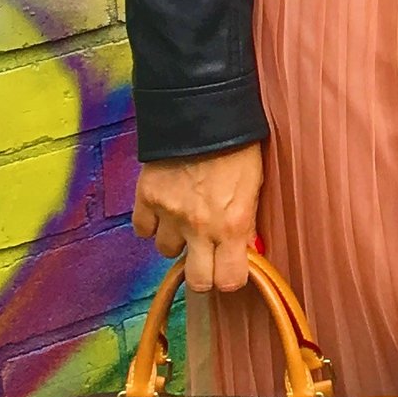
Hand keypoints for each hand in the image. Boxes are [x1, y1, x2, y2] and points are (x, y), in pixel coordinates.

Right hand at [131, 143, 265, 291]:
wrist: (203, 115)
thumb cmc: (238, 148)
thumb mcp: (254, 187)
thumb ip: (247, 223)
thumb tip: (246, 249)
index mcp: (233, 225)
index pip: (229, 280)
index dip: (230, 278)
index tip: (231, 269)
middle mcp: (199, 227)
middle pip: (197, 281)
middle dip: (203, 273)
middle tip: (207, 257)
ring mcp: (169, 214)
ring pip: (167, 251)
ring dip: (177, 240)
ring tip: (186, 219)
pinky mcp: (146, 198)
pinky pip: (143, 229)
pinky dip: (152, 223)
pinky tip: (164, 209)